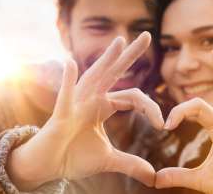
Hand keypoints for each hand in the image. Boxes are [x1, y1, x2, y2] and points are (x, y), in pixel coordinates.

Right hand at [6, 32, 163, 190]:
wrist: (49, 166)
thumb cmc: (74, 156)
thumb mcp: (109, 159)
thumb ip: (131, 163)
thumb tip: (153, 177)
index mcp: (104, 105)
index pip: (134, 97)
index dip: (151, 109)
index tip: (163, 125)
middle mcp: (92, 98)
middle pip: (115, 72)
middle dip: (131, 55)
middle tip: (147, 35)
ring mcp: (77, 103)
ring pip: (94, 77)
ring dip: (106, 60)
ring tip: (120, 42)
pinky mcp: (61, 114)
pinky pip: (65, 95)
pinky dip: (68, 81)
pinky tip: (71, 63)